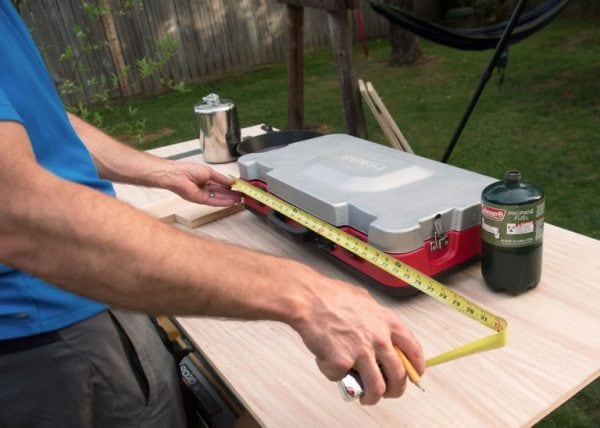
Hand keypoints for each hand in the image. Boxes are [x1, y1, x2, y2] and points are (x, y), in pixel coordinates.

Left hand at [161, 161, 240, 206]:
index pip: (220, 183)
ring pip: (218, 198)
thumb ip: (221, 178)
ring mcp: (202, 194)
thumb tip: (231, 182)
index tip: (238, 187)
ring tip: (239, 200)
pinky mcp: (200, 200)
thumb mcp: (209, 172)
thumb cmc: (188, 169)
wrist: (178, 175)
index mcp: (205, 178)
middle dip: (231, 194)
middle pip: (221, 192)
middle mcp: (204, 186)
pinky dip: (222, 202)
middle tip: (241, 195)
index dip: (230, 186)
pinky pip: (214, 202)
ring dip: (229, 199)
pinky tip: (230, 202)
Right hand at [293, 277, 424, 404]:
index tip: (414, 374)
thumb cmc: (330, 296)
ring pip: (376, 387)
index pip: (413, 350)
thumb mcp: (365, 301)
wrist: (308, 300)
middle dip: (396, 390)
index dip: (416, 367)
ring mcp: (361, 352)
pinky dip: (335, 374)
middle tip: (389, 392)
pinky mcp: (342, 363)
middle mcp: (378, 339)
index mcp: (387, 322)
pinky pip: (342, 378)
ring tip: (365, 396)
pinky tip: (329, 362)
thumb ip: (377, 319)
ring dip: (372, 397)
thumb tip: (381, 332)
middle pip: (398, 375)